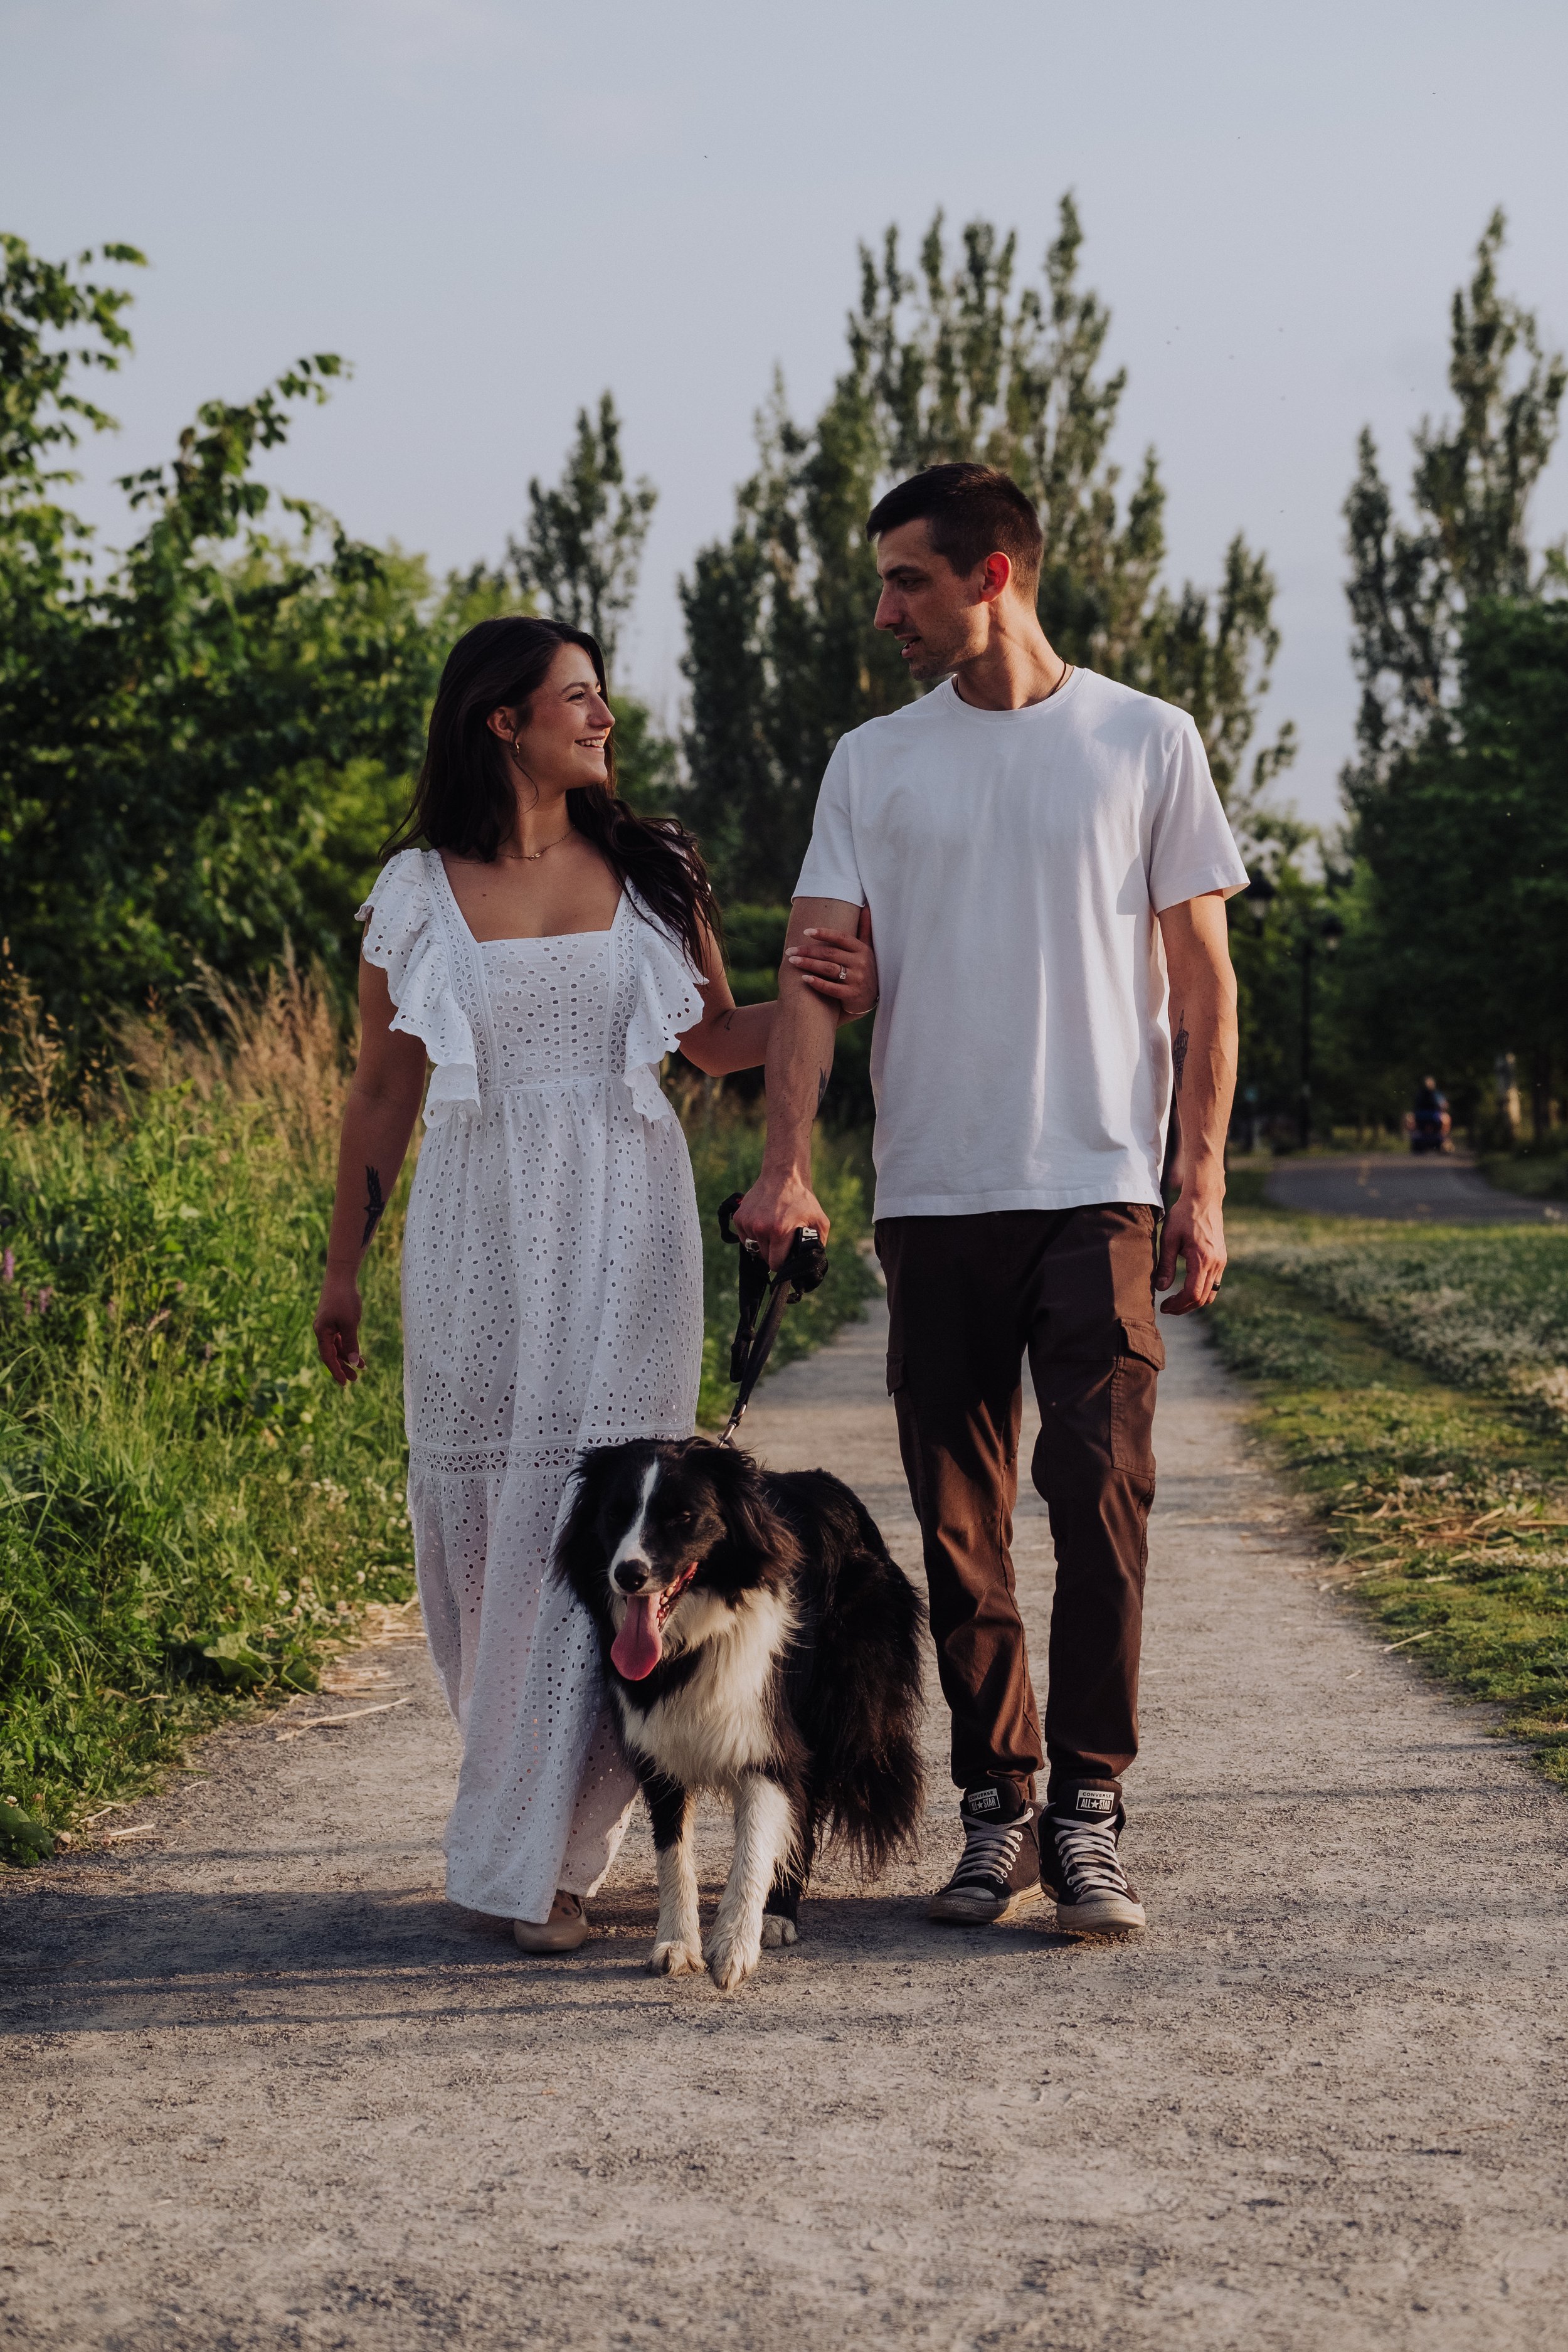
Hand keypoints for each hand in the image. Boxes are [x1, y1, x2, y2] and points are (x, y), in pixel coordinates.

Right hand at [314, 1270, 365, 1384]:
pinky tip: (356, 1352)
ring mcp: (327, 1325)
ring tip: (361, 1367)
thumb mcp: (350, 1324)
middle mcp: (322, 1330)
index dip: (336, 1371)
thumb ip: (351, 1344)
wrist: (341, 1276)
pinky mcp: (333, 1320)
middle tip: (355, 1379)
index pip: (328, 1357)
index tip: (345, 1383)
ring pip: (336, 1346)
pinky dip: (347, 1345)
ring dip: (347, 1356)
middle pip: (331, 1354)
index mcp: (322, 1332)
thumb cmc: (344, 1299)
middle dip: (343, 1367)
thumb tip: (353, 1362)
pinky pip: (339, 1338)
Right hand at [732, 1167, 831, 1270]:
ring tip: (773, 1228)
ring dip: (763, 1243)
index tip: (787, 1256)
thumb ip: (819, 1244)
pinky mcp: (739, 1217)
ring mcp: (748, 1223)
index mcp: (779, 1231)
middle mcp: (760, 1228)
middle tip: (782, 1239)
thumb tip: (814, 1262)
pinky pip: (745, 1237)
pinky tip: (763, 1223)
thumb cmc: (802, 1199)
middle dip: (773, 1252)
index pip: (775, 1264)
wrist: (783, 1175)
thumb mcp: (819, 1220)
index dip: (782, 1263)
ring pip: (753, 1248)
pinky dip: (753, 1235)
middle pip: (764, 1257)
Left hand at [786, 905, 877, 1021]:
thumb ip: (865, 929)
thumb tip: (866, 906)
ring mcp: (857, 980)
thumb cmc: (865, 969)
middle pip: (830, 953)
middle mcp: (861, 963)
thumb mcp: (868, 949)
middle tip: (790, 951)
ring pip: (828, 969)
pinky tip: (804, 979)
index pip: (841, 938)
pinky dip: (817, 983)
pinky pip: (831, 988)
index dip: (824, 933)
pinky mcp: (851, 995)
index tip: (806, 931)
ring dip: (808, 964)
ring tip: (792, 961)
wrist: (871, 999)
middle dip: (808, 951)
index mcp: (862, 949)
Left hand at [1156, 1186, 1226, 1314]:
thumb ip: (1165, 1265)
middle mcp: (1216, 1263)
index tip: (1164, 1306)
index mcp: (1202, 1259)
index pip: (1193, 1293)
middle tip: (1167, 1308)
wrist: (1204, 1200)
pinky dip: (1202, 1292)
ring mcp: (1221, 1262)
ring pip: (1211, 1294)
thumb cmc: (1183, 1216)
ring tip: (1176, 1302)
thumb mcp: (1169, 1239)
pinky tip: (1186, 1289)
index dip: (1178, 1305)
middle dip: (1184, 1307)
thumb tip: (1161, 1288)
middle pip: (1203, 1298)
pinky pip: (1214, 1284)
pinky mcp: (1222, 1259)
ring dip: (1194, 1302)